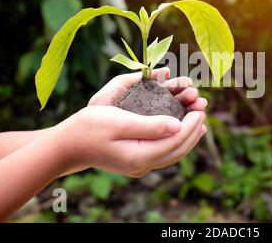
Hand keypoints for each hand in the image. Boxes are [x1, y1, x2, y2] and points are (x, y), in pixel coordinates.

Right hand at [55, 68, 207, 176]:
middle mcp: (143, 165)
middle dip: (194, 128)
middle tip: (203, 109)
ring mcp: (139, 166)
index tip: (201, 106)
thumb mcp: (119, 122)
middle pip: (179, 148)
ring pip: (174, 153)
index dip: (192, 122)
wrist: (68, 146)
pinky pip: (164, 153)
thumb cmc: (90, 128)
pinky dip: (177, 142)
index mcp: (140, 156)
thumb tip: (178, 125)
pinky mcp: (136, 162)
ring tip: (200, 122)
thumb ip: (150, 125)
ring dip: (189, 137)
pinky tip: (181, 131)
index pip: (176, 139)